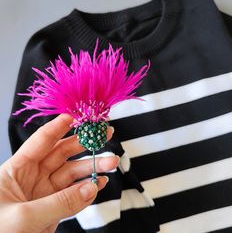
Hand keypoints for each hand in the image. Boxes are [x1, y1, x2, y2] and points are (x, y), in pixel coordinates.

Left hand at [0, 114, 118, 232]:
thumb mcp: (22, 218)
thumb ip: (59, 203)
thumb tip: (91, 188)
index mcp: (17, 170)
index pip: (41, 142)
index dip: (58, 127)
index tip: (74, 116)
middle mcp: (33, 177)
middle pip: (62, 154)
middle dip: (84, 144)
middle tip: (102, 135)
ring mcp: (45, 193)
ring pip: (73, 174)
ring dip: (92, 167)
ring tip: (111, 162)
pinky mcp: (54, 208)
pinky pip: (75, 194)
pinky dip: (89, 188)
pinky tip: (101, 182)